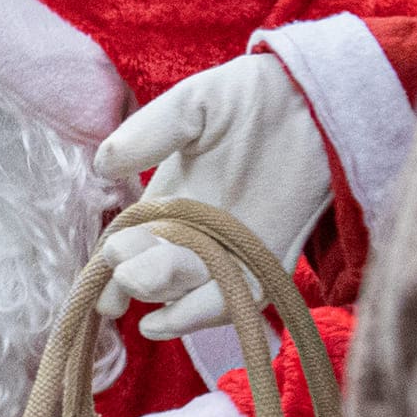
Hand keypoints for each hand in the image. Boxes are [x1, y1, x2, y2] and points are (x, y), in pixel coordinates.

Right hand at [92, 57, 335, 341]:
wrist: (314, 98)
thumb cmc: (250, 95)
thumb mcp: (192, 105)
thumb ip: (149, 132)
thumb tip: (102, 167)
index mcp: (169, 201)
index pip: (129, 245)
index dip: (110, 262)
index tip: (104, 265)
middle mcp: (196, 233)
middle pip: (153, 275)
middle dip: (134, 281)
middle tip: (127, 273)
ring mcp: (232, 250)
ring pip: (188, 294)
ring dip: (164, 299)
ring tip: (146, 299)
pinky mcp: (270, 260)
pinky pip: (235, 299)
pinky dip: (199, 315)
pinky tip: (164, 322)